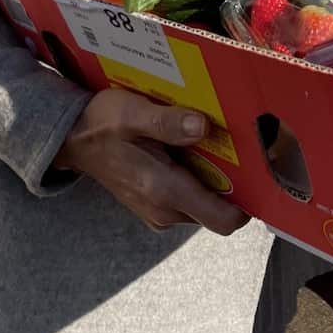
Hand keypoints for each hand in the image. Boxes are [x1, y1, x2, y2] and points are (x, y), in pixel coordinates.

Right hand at [53, 88, 248, 235]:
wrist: (71, 139)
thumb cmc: (101, 123)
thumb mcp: (132, 112)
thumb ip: (167, 122)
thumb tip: (203, 127)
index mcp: (163, 189)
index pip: (222, 219)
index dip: (249, 203)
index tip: (261, 174)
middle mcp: (165, 210)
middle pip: (218, 207)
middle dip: (231, 180)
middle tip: (236, 143)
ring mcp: (159, 211)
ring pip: (204, 201)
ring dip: (211, 176)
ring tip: (210, 139)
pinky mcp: (155, 205)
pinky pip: (188, 196)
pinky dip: (195, 176)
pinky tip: (188, 147)